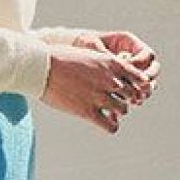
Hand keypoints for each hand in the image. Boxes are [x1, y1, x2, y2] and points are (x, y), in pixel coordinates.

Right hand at [41, 31, 156, 133]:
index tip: (123, 86)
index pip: (139, 78)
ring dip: (117, 111)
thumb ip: (102, 64)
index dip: (134, 84)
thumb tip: (109, 70)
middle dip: (125, 97)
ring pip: (123, 110)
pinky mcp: (87, 111)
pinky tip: (103, 123)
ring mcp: (99, 97)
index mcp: (111, 63)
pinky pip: (110, 126)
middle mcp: (109, 80)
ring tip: (106, 111)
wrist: (40, 67)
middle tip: (114, 99)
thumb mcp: (87, 53)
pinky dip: (111, 127)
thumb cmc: (58, 57)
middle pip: (132, 95)